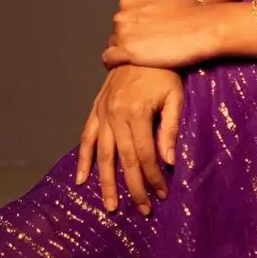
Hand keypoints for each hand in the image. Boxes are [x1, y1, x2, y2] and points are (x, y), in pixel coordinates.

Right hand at [76, 66, 183, 214]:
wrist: (140, 47)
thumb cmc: (164, 72)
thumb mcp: (175, 97)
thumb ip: (170, 129)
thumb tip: (169, 162)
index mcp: (135, 113)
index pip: (146, 155)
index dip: (154, 177)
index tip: (162, 195)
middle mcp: (114, 115)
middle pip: (125, 160)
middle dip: (135, 188)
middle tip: (143, 210)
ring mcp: (102, 113)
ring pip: (103, 155)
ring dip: (107, 182)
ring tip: (112, 205)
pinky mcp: (96, 110)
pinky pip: (86, 138)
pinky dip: (84, 159)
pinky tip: (82, 179)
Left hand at [102, 0, 222, 69]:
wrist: (205, 28)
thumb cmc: (195, 12)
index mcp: (133, 0)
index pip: (125, 15)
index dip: (135, 25)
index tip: (145, 34)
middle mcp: (124, 13)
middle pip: (118, 30)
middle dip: (129, 37)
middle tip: (145, 48)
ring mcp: (123, 33)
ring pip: (113, 44)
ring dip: (124, 51)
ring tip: (138, 60)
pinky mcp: (126, 52)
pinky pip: (110, 59)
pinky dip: (116, 63)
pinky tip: (125, 67)